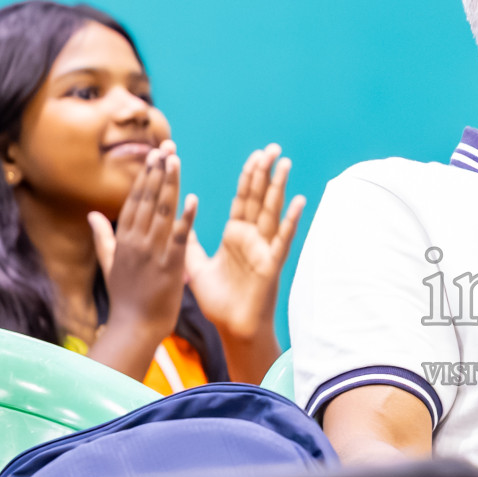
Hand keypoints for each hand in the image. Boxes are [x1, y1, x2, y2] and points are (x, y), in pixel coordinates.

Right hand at [87, 142, 196, 375]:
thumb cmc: (126, 298)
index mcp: (124, 239)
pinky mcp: (171, 266)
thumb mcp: (110, 264)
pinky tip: (193, 199)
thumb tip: (91, 214)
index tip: (154, 155)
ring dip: (170, 184)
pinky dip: (186, 218)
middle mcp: (136, 241)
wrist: (135, 327)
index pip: (135, 200)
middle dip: (158, 171)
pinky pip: (180, 238)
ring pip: (163, 212)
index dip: (145, 176)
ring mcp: (153, 253)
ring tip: (177, 160)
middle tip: (168, 146)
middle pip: (148, 199)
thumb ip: (103, 236)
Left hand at [185, 143, 305, 343]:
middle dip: (265, 173)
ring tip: (285, 163)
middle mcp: (252, 238)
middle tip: (273, 148)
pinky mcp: (271, 263)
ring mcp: (264, 249)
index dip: (248, 176)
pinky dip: (290, 220)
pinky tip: (299, 202)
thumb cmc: (219, 300)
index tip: (255, 155)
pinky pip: (282, 239)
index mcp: (235, 235)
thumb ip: (189, 242)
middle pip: (259, 198)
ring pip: (271, 212)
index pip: (242, 199)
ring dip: (279, 187)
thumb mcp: (196, 266)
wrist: (232, 328)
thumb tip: (178, 221)